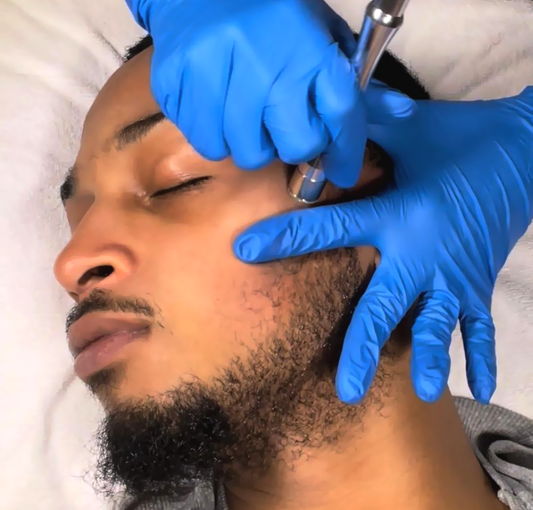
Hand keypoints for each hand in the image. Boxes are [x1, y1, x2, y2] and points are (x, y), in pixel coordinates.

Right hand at [125, 0, 414, 186]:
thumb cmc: (270, 13)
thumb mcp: (321, 35)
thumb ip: (357, 80)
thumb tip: (401, 113)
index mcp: (308, 45)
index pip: (341, 115)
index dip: (345, 152)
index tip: (341, 171)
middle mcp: (263, 61)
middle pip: (292, 145)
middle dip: (293, 146)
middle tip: (282, 127)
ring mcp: (215, 73)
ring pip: (245, 153)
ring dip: (252, 143)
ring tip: (248, 115)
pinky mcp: (178, 84)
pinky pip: (206, 142)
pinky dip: (217, 136)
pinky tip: (219, 109)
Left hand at [234, 87, 532, 403]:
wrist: (527, 149)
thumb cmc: (462, 137)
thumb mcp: (410, 125)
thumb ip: (365, 120)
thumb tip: (325, 110)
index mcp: (399, 215)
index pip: (332, 228)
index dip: (286, 237)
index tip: (245, 250)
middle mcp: (424, 253)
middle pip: (384, 305)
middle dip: (362, 346)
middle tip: (345, 389)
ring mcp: (455, 274)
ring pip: (434, 324)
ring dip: (424, 357)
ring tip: (416, 391)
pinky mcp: (479, 280)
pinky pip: (481, 323)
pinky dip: (481, 354)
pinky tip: (479, 386)